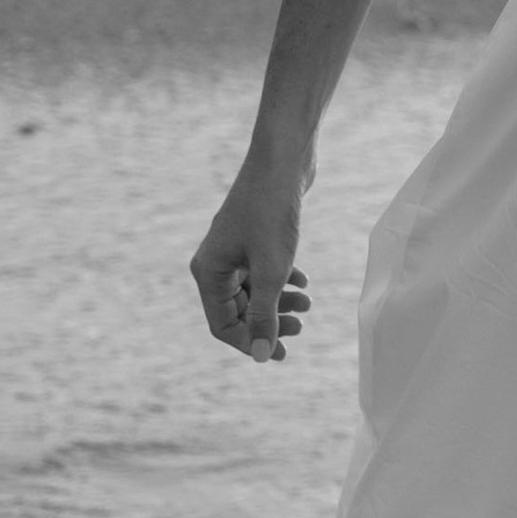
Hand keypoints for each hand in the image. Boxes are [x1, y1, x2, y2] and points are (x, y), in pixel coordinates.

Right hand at [190, 147, 312, 364]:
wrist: (283, 161)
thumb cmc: (273, 213)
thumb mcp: (272, 271)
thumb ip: (266, 315)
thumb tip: (264, 356)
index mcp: (207, 273)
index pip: (223, 325)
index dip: (251, 342)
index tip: (281, 353)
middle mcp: (214, 262)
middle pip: (238, 309)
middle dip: (268, 322)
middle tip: (299, 329)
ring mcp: (232, 248)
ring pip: (253, 290)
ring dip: (279, 301)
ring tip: (308, 303)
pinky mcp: (252, 236)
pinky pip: (262, 270)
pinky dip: (281, 280)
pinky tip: (303, 281)